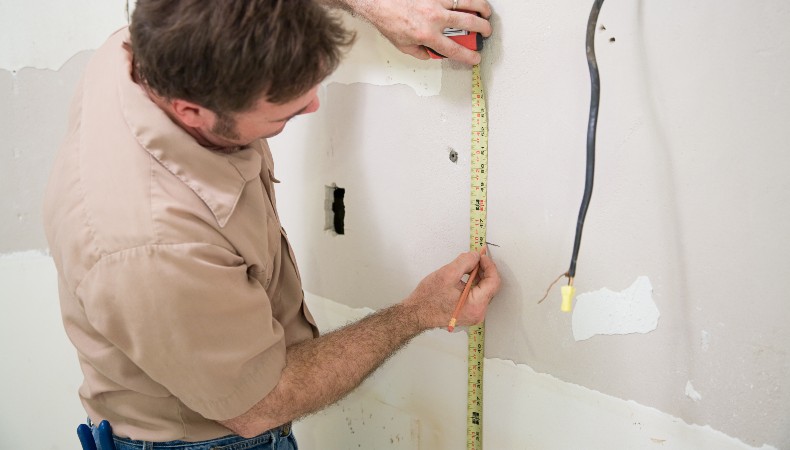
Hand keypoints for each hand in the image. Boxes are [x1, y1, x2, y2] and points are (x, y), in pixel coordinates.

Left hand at [350, 0, 492, 64]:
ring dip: (481, 8)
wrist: (379, 1)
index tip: (476, 57)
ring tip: (486, 13)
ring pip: (467, 3)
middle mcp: (435, 18)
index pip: (454, 49)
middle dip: (482, 28)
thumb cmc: (388, 20)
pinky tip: (470, 2)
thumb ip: (419, 52)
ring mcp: (436, 1)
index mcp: (427, 35)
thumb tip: (430, 54)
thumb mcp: (402, 44)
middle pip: (468, 23)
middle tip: (486, 31)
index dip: (468, 56)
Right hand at [406, 249, 499, 328]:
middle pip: (490, 286)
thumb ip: (465, 262)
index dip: (489, 266)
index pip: (493, 282)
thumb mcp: (446, 275)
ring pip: (484, 290)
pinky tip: (466, 276)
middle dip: (484, 270)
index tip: (481, 256)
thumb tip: (476, 256)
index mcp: (475, 305)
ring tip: (468, 266)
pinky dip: (474, 283)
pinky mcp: (468, 312)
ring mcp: (474, 314)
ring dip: (478, 276)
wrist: (416, 313)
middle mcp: (478, 313)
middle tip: (475, 258)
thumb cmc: (428, 299)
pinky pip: (478, 295)